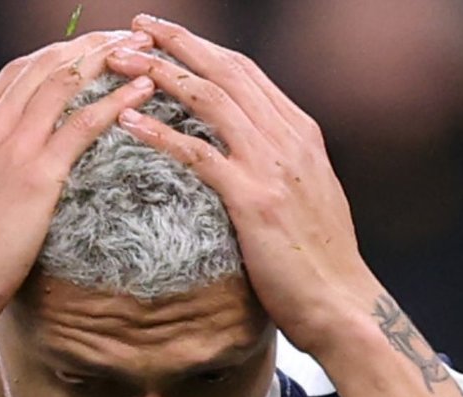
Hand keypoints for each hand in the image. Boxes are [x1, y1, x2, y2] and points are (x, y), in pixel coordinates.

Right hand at [0, 30, 156, 336]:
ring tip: (146, 51)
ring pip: (66, 81)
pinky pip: (84, 124)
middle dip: (91, 44)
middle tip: (129, 37)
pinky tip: (144, 89)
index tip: (89, 50)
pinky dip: (118, 100)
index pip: (18, 72)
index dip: (58, 55)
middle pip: (46, 64)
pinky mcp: (35, 176)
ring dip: (110, 58)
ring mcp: (10, 148)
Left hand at [105, 16, 381, 356]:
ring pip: (209, 100)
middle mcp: (288, 138)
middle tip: (135, 26)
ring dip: (161, 75)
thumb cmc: (319, 261)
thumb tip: (250, 152)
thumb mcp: (307, 196)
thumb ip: (280, 164)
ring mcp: (272, 166)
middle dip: (178, 43)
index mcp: (301, 132)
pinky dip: (159, 131)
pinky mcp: (253, 200)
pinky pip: (198, 154)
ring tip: (120, 62)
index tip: (167, 35)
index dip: (203, 49)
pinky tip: (127, 120)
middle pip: (226, 71)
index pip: (246, 72)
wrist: (342, 303)